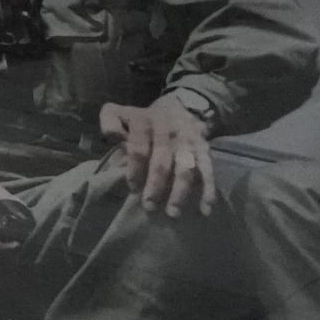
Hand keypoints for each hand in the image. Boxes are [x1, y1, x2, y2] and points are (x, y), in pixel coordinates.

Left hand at [98, 98, 214, 214]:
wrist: (179, 107)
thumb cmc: (143, 120)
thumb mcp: (121, 113)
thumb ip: (110, 121)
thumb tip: (113, 135)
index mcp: (145, 122)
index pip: (139, 149)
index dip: (135, 170)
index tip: (133, 188)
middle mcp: (168, 131)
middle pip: (163, 161)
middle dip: (156, 186)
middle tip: (150, 206)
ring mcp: (188, 141)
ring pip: (186, 168)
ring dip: (180, 192)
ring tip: (173, 212)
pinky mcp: (204, 149)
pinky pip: (208, 170)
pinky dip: (208, 190)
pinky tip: (205, 208)